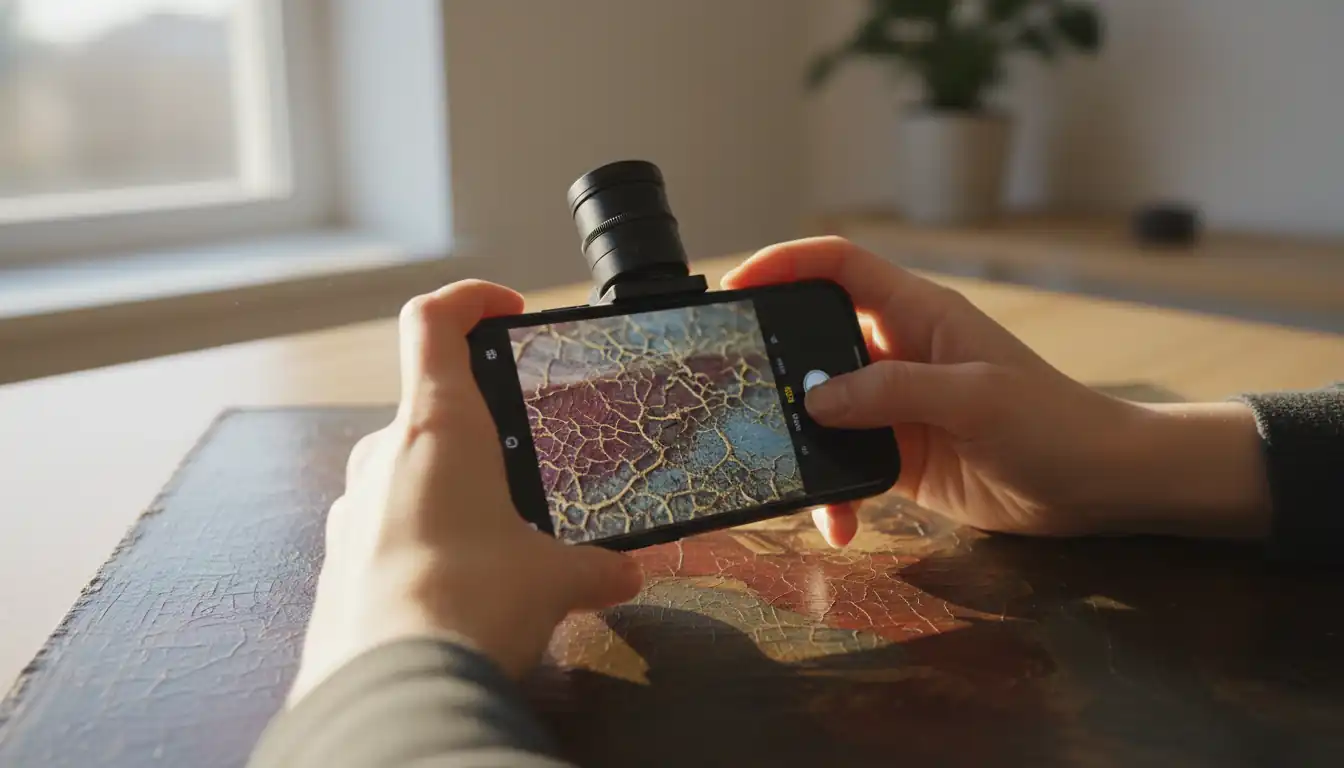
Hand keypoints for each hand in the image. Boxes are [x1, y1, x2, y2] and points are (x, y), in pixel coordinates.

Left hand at [289, 280, 642, 705]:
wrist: (389, 691)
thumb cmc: (466, 607)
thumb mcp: (553, 580)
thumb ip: (593, 568)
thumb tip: (623, 573)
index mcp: (435, 429)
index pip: (432, 321)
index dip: (469, 298)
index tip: (504, 308)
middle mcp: (383, 457)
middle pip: (428, 406)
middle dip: (481, 428)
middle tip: (527, 463)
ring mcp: (351, 509)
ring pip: (407, 472)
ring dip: (453, 490)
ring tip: (503, 540)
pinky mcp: (339, 562)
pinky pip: (387, 528)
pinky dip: (426, 539)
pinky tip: (464, 589)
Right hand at [724, 238, 1270, 545]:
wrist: (1098, 485)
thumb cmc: (1051, 421)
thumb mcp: (974, 397)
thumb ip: (892, 391)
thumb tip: (814, 400)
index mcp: (916, 313)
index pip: (837, 266)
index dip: (783, 264)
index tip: (736, 289)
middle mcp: (895, 352)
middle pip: (813, 340)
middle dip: (773, 366)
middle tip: (733, 395)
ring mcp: (893, 406)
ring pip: (821, 410)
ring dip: (798, 441)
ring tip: (778, 472)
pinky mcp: (897, 456)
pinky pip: (844, 465)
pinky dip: (833, 494)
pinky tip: (838, 524)